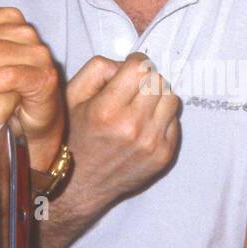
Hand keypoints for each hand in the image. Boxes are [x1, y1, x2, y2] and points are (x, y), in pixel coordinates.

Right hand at [64, 53, 180, 211]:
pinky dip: (162, 118)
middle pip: (159, 81)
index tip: (129, 68)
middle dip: (147, 78)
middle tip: (134, 87)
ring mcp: (151, 144)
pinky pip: (175, 122)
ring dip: (158, 96)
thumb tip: (125, 64)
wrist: (79, 185)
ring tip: (141, 105)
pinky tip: (144, 124)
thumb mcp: (72, 96)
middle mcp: (132, 127)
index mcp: (107, 110)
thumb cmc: (73, 137)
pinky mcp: (163, 156)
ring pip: (172, 99)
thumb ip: (98, 69)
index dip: (135, 62)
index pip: (141, 68)